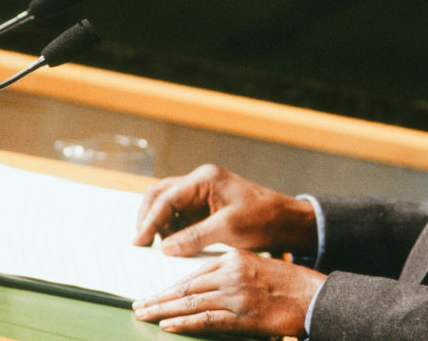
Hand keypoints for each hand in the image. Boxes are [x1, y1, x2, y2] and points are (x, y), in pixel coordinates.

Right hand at [132, 164, 316, 256]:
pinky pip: (180, 216)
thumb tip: (165, 247)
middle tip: (141, 243)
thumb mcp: (228, 228)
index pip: (166, 196)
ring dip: (160, 225)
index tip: (139, 241)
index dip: (150, 220)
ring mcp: (202, 194)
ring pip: (168, 206)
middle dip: (149, 218)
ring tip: (156, 248)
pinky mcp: (206, 208)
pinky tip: (170, 246)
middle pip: (161, 195)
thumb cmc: (263, 218)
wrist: (287, 221)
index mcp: (205, 179)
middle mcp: (200, 182)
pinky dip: (172, 230)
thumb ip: (194, 236)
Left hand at [132, 250, 324, 337]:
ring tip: (144, 314)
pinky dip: (184, 322)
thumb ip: (232, 271)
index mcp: (235, 259)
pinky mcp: (242, 317)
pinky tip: (168, 324)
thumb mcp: (258, 265)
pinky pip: (206, 320)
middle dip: (159, 297)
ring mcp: (236, 296)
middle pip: (186, 286)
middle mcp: (231, 274)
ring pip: (190, 302)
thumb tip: (206, 284)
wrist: (313, 296)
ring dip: (163, 309)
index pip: (194, 272)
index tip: (155, 291)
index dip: (171, 284)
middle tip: (138, 304)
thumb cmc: (289, 283)